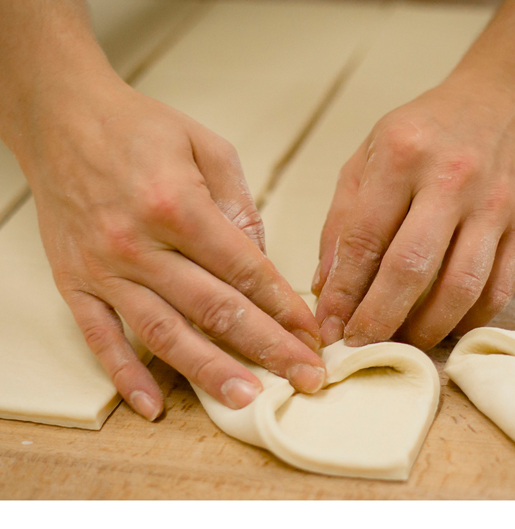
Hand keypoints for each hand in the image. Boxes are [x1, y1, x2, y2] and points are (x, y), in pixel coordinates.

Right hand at [14, 76, 324, 419]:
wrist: (61, 117)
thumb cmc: (139, 129)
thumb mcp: (206, 147)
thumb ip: (239, 205)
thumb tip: (261, 260)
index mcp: (178, 205)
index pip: (245, 271)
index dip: (284, 307)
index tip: (311, 334)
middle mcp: (139, 243)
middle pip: (215, 308)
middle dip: (266, 348)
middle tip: (304, 377)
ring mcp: (104, 268)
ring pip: (164, 332)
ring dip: (209, 371)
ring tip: (247, 400)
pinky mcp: (75, 282)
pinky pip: (101, 337)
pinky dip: (125, 375)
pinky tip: (153, 405)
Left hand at [313, 76, 514, 349]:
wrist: (510, 101)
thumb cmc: (428, 130)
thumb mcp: (371, 153)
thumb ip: (344, 217)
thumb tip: (326, 286)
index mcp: (401, 153)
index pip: (363, 238)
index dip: (343, 293)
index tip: (328, 327)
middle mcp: (451, 178)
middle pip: (411, 269)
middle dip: (379, 320)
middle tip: (360, 347)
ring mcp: (495, 204)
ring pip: (460, 288)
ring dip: (426, 329)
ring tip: (402, 344)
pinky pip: (498, 290)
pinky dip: (468, 320)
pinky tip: (445, 327)